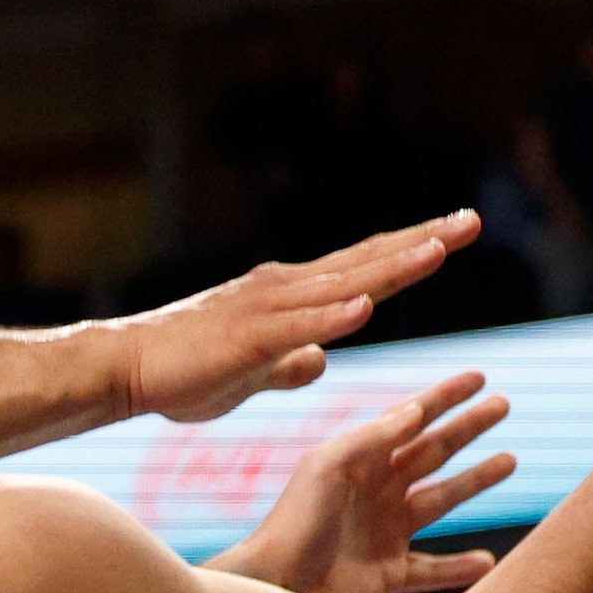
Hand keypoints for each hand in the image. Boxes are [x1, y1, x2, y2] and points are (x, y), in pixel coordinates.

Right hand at [115, 212, 478, 422]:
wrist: (121, 369)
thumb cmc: (181, 371)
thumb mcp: (251, 372)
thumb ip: (289, 363)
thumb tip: (322, 361)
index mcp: (287, 297)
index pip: (362, 268)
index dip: (409, 251)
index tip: (454, 233)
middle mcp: (282, 290)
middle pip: (365, 263)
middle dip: (421, 241)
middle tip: (471, 221)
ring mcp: (265, 311)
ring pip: (341, 286)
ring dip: (392, 268)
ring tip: (439, 251)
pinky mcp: (244, 338)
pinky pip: (297, 327)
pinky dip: (334, 317)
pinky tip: (367, 308)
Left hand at [209, 371, 517, 592]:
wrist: (277, 586)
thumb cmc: (294, 523)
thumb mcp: (327, 468)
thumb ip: (370, 437)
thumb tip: (414, 408)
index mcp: (359, 462)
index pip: (410, 420)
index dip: (444, 397)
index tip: (479, 376)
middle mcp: (375, 493)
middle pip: (433, 452)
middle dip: (467, 428)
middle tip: (503, 404)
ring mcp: (385, 533)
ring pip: (442, 500)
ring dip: (475, 480)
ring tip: (509, 460)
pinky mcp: (388, 574)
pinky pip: (434, 569)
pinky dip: (460, 568)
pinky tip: (486, 561)